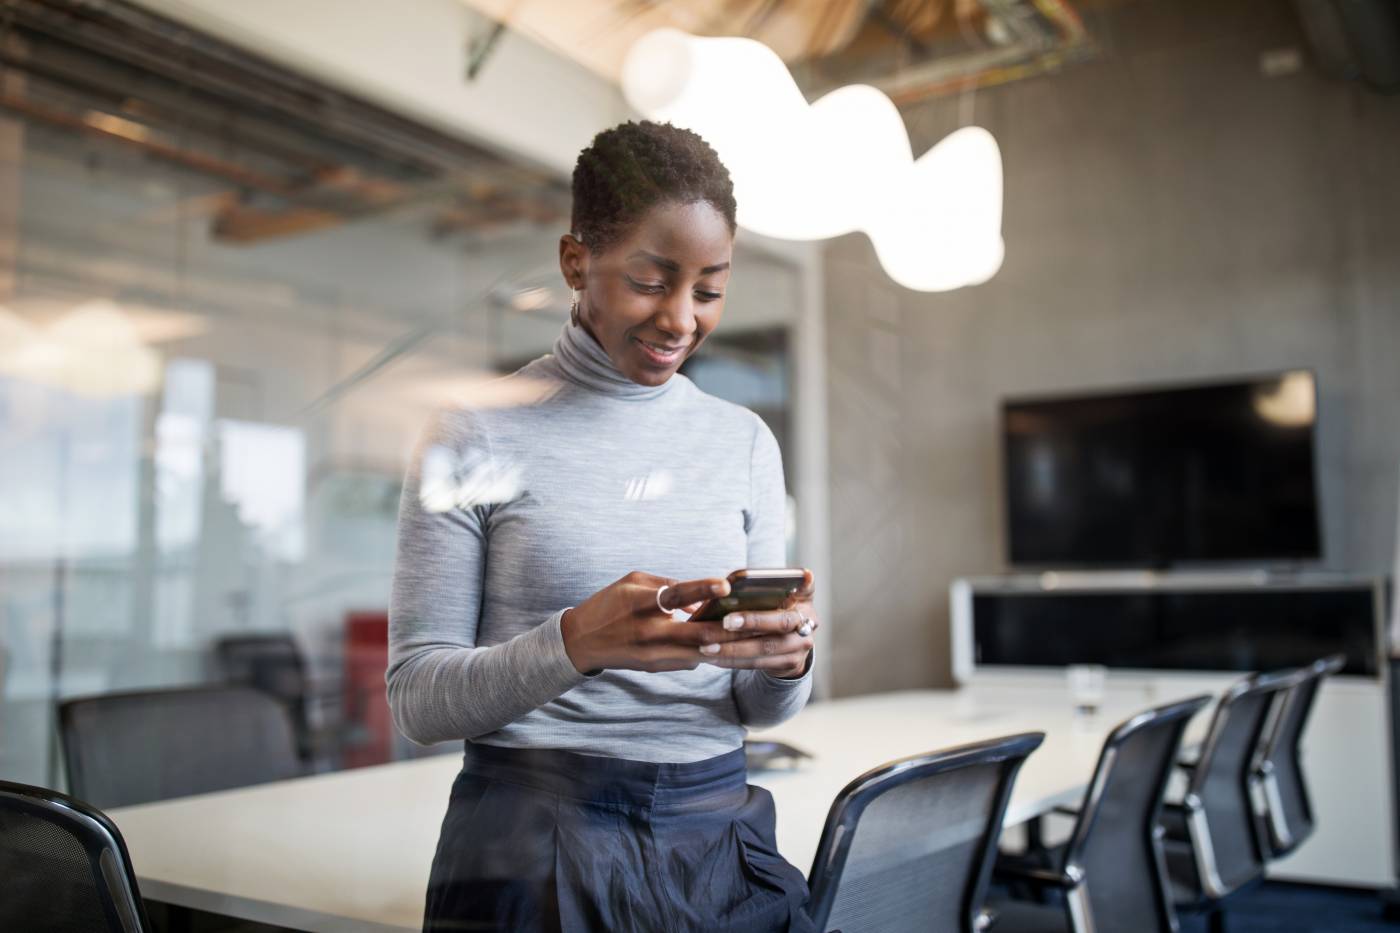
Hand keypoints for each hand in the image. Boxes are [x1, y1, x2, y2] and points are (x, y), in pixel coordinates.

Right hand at [560, 572, 757, 673]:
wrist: (581, 641)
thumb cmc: (610, 604)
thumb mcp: (633, 582)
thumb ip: (668, 584)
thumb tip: (702, 596)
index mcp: (641, 603)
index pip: (676, 595)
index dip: (702, 589)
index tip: (726, 583)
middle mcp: (649, 632)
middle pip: (698, 634)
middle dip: (729, 628)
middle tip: (755, 619)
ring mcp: (654, 654)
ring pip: (700, 652)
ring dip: (724, 643)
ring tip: (751, 633)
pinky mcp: (657, 667)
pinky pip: (690, 659)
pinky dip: (708, 651)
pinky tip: (725, 643)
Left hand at [695, 569, 816, 677]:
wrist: (788, 644)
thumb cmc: (773, 610)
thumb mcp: (777, 596)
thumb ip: (765, 587)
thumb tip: (732, 583)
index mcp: (804, 598)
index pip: (806, 587)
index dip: (801, 583)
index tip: (794, 577)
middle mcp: (809, 622)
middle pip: (781, 622)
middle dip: (752, 622)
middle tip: (725, 622)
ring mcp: (801, 646)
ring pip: (766, 647)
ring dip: (734, 648)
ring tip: (707, 646)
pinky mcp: (790, 665)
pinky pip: (758, 664)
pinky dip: (733, 661)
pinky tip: (713, 658)